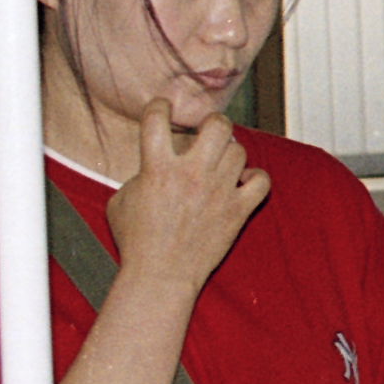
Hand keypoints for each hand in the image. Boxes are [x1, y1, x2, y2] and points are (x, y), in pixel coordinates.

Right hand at [108, 113, 269, 292]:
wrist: (160, 277)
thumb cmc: (136, 242)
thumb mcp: (122, 200)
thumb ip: (140, 175)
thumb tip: (154, 165)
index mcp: (157, 169)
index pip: (156, 118)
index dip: (159, 107)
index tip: (162, 109)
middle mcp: (191, 175)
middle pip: (217, 125)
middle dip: (213, 123)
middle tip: (206, 132)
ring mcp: (218, 192)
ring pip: (239, 151)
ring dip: (230, 152)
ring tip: (220, 163)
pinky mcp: (237, 211)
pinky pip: (262, 182)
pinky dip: (256, 178)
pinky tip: (242, 182)